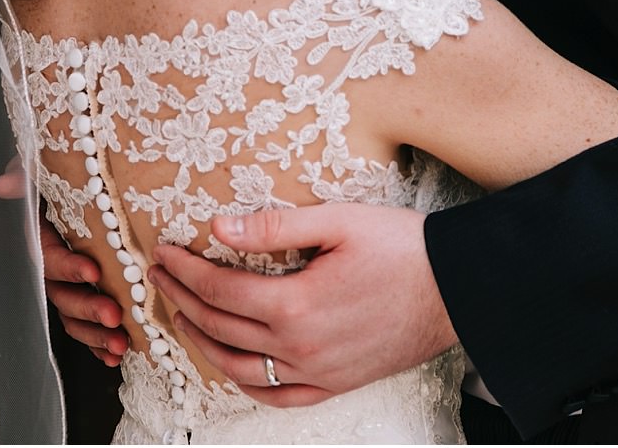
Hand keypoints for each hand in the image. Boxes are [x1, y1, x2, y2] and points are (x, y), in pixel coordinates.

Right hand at [0, 166, 127, 365]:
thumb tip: (3, 184)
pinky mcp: (85, 296)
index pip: (50, 258)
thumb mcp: (43, 172)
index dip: (69, 267)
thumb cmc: (62, 177)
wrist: (85, 184)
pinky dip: (97, 344)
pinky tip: (115, 355)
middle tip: (115, 315)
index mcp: (42, 239)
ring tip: (120, 343)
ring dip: (95, 334)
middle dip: (89, 307)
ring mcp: (68, 286)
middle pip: (63, 295)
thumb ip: (26, 177)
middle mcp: (52, 268)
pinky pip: (85, 326)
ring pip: (75, 316)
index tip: (94, 271)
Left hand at [150, 204, 455, 406]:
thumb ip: (276, 227)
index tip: (164, 251)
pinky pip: (276, 396)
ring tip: (183, 316)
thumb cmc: (403, 248)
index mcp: (295, 304)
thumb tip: (219, 229)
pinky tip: (232, 365)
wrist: (456, 289)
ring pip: (239, 367)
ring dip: (203, 341)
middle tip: (161, 275)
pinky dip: (244, 382)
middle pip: (221, 326)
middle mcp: (299, 347)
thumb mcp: (339, 222)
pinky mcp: (335, 384)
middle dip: (183, 297)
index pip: (219, 289)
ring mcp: (316, 372)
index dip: (185, 269)